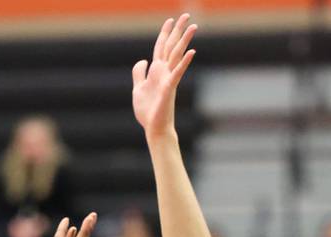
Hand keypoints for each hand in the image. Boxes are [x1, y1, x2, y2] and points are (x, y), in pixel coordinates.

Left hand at [132, 14, 196, 142]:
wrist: (154, 128)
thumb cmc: (148, 111)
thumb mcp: (137, 89)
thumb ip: (139, 74)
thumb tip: (143, 60)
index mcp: (156, 71)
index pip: (161, 47)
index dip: (165, 33)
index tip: (170, 20)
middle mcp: (164, 72)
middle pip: (171, 46)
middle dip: (178, 31)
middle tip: (186, 15)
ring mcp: (168, 79)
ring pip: (176, 55)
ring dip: (184, 40)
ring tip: (193, 27)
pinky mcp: (169, 88)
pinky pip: (178, 73)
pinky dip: (184, 62)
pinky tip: (192, 52)